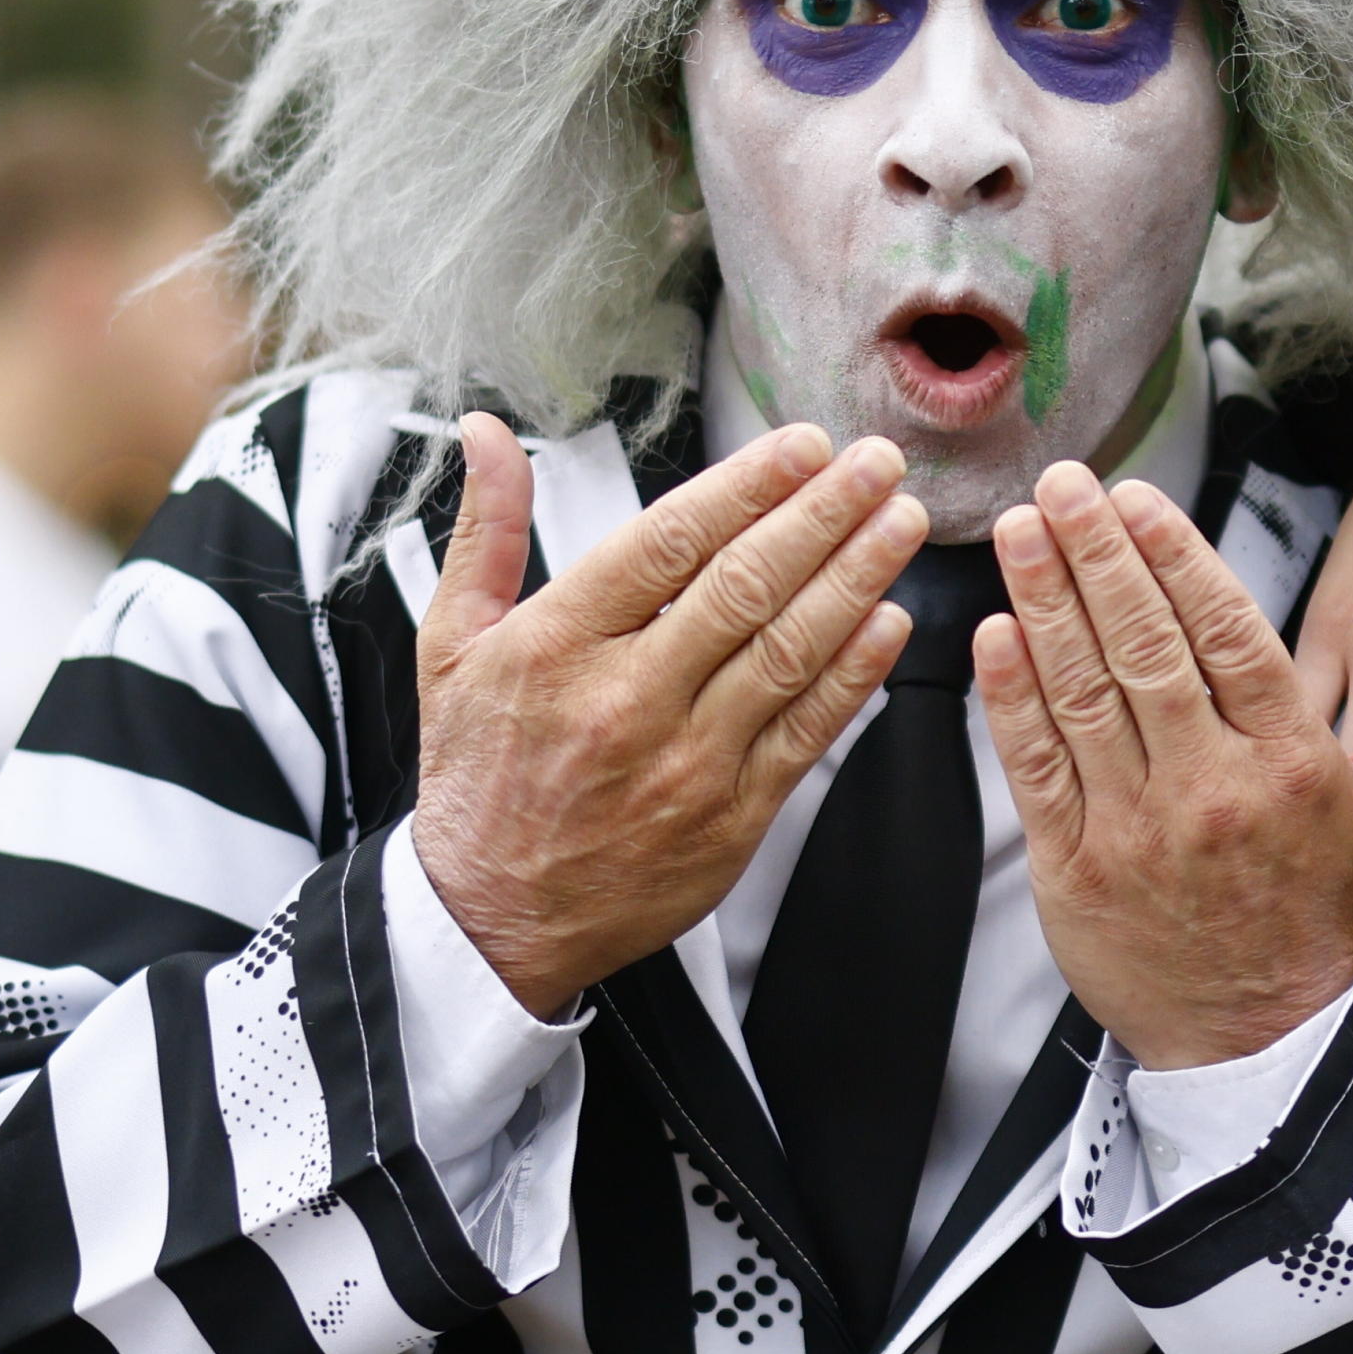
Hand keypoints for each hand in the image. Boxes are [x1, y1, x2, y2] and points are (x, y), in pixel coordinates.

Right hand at [409, 414, 925, 1012]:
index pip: (670, 543)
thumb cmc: (478, 777)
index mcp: (558, 644)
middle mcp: (626, 699)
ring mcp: (685, 762)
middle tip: (878, 465)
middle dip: (824, 515)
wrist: (492, 919)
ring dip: (857, 579)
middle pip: (745, 587)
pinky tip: (890, 623)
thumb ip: (485, 530)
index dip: (747, 487)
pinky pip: (807, 732)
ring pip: (789, 652)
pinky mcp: (731, 819)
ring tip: (901, 523)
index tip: (802, 447)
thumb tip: (488, 435)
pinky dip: (855, 674)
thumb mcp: (451, 644)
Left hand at [976, 461, 1352, 1071]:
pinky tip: (996, 633)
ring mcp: (1137, 831)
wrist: (1267, 1051)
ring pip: (1082, 694)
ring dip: (1044, 603)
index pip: (1226, 635)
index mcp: (1289, 765)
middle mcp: (1211, 790)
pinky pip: (1038, 769)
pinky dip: (1013, 699)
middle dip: (1096, 556)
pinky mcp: (1077, 873)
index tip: (1138, 499)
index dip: (1175, 557)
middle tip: (1061, 485)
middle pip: (1145, 648)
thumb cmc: (1325, 921)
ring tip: (1020, 532)